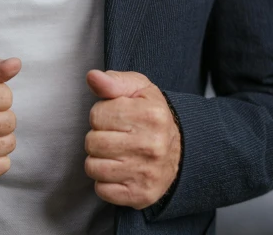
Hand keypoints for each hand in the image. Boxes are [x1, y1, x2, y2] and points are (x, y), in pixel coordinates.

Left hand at [84, 70, 180, 209]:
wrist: (180, 150)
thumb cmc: (150, 114)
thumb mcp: (137, 89)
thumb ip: (113, 81)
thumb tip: (92, 76)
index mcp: (150, 115)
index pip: (96, 115)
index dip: (101, 115)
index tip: (115, 118)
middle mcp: (150, 145)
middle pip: (92, 142)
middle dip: (98, 137)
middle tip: (115, 135)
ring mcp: (146, 173)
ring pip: (93, 167)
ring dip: (98, 159)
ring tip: (115, 152)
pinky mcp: (140, 195)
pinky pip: (102, 190)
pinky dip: (104, 181)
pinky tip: (119, 170)